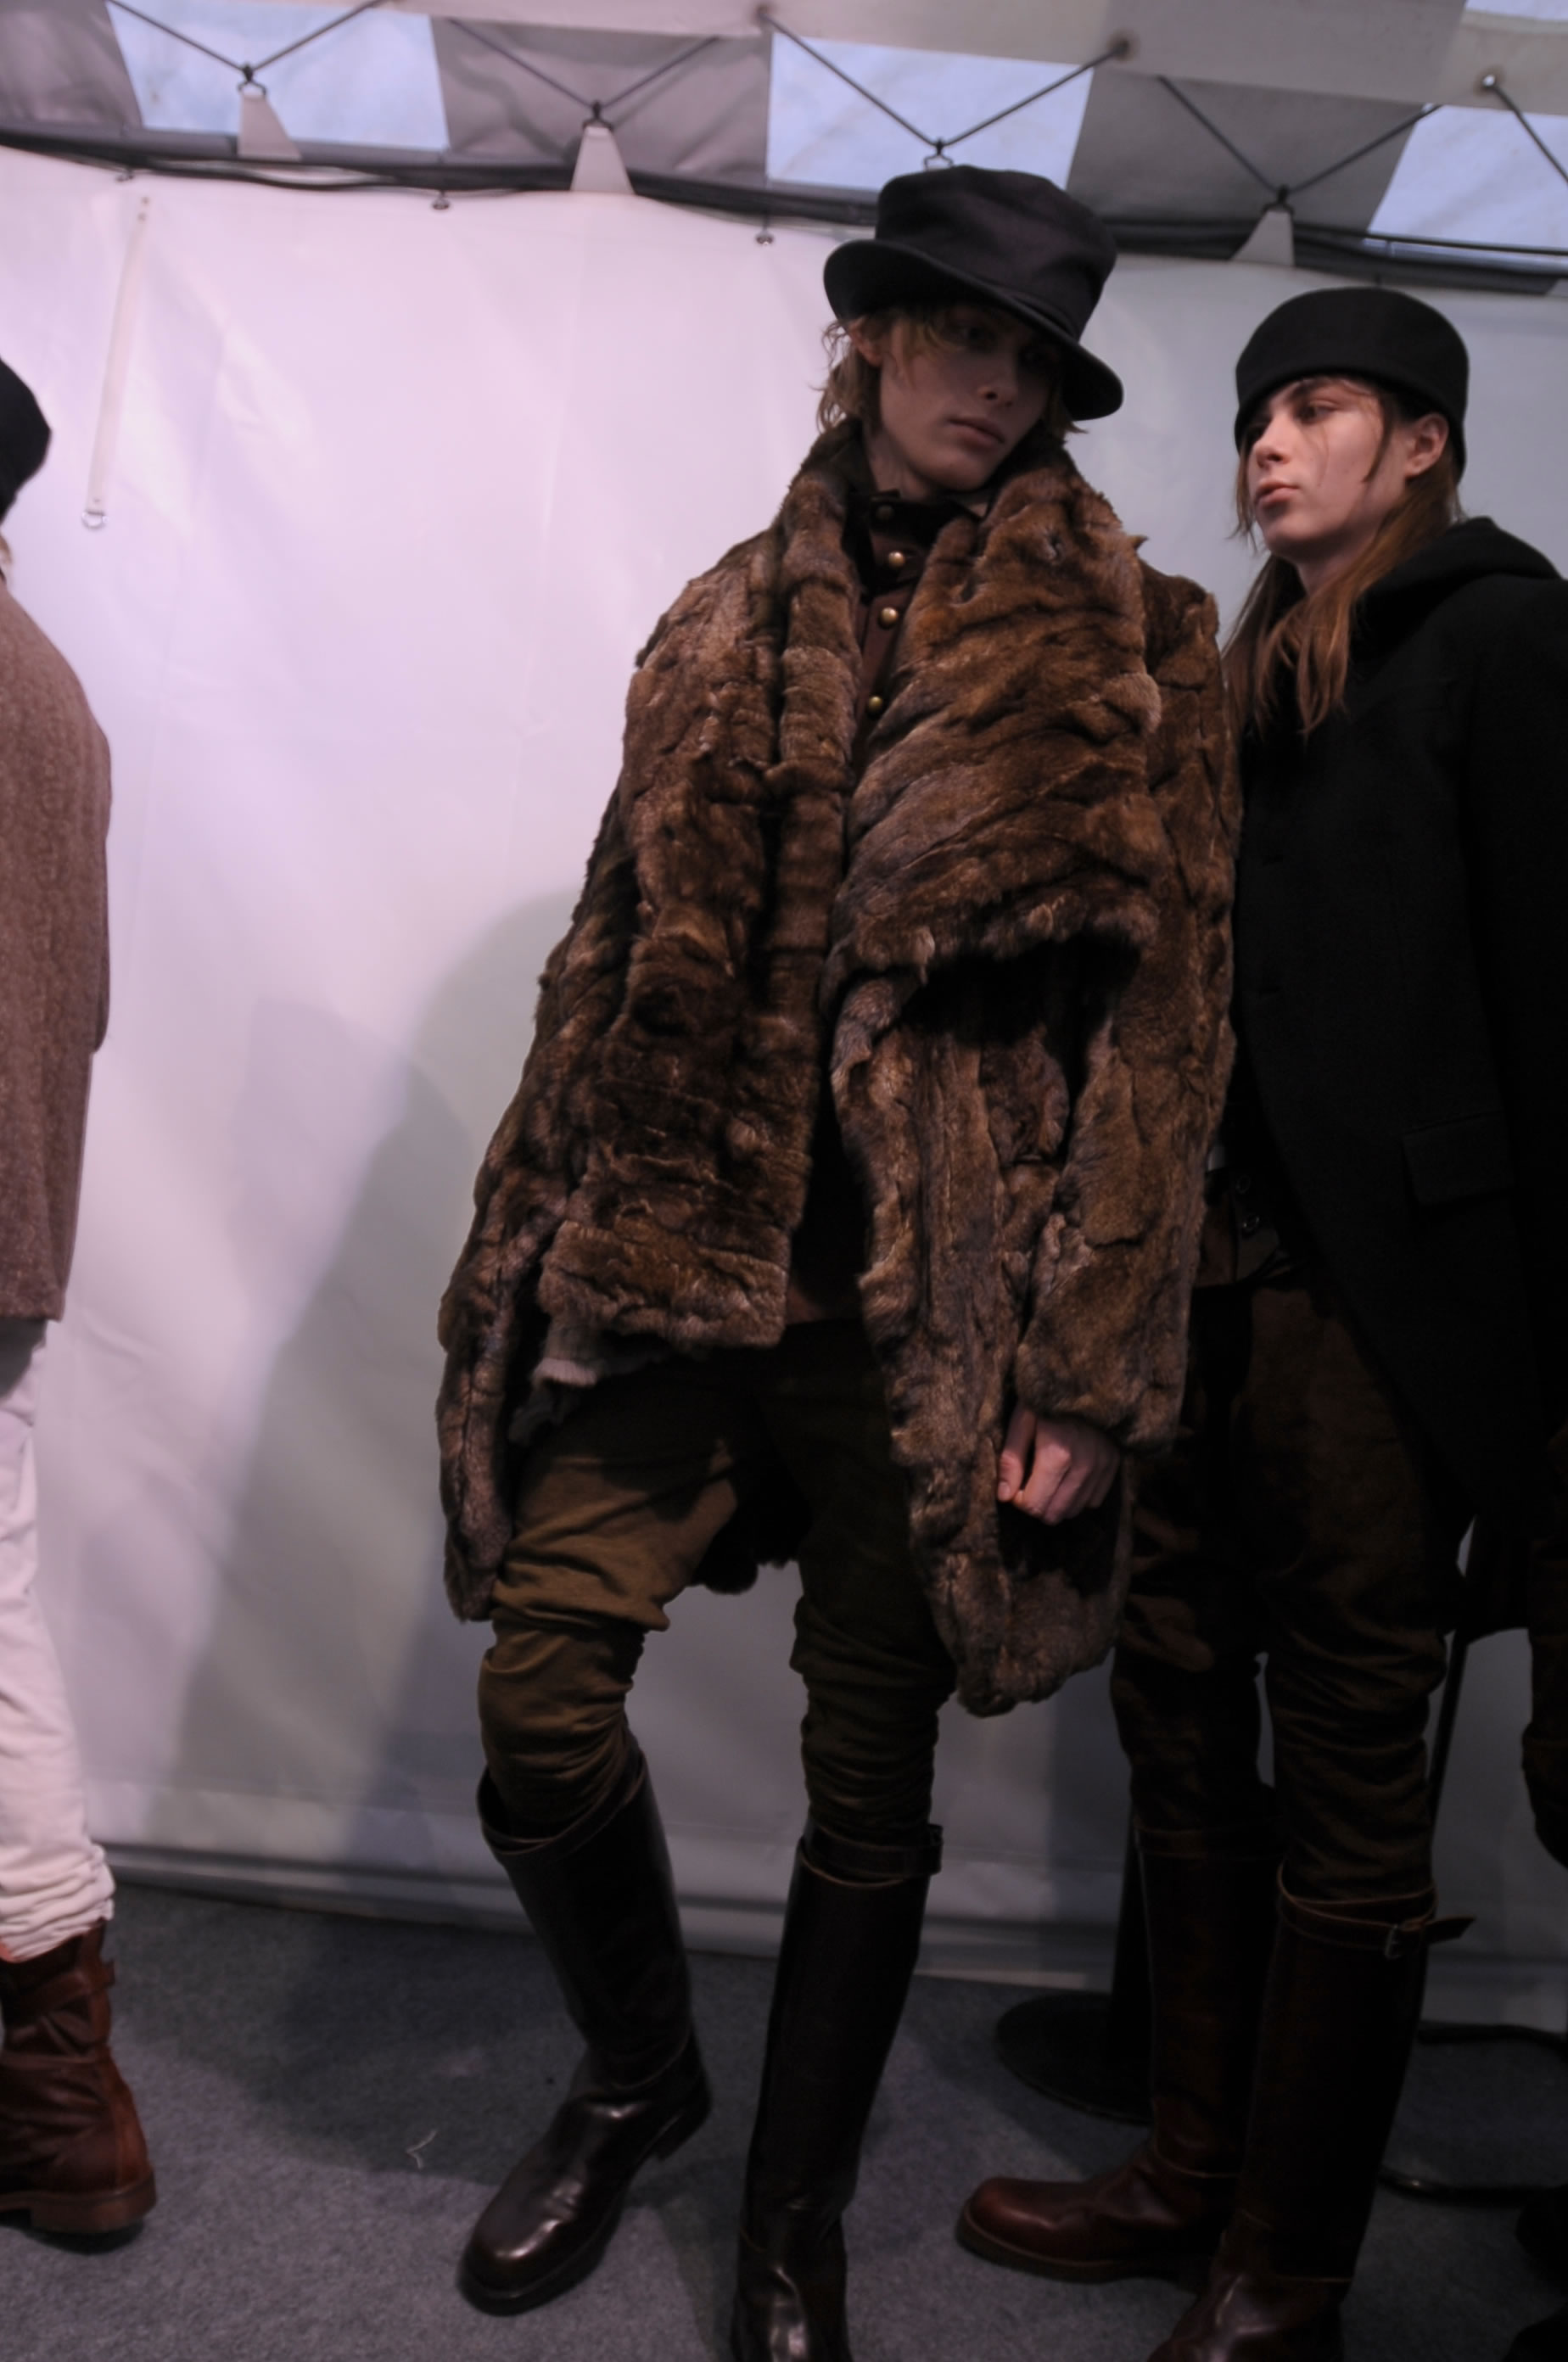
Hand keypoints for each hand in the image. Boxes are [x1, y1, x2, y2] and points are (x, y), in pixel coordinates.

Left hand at [996, 1407, 1120, 1525]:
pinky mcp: (1114, 1466)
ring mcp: (1102, 1467)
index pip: (1034, 1505)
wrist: (1088, 1377)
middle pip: (1054, 1514)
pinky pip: (1093, 1501)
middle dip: (1036, 1504)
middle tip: (1029, 1482)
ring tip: (1048, 1477)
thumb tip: (1004, 1497)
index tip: (1015, 1482)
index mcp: (1057, 1454)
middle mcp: (1084, 1465)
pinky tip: (1067, 1476)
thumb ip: (1011, 1460)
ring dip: (1056, 1501)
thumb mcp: (1022, 1420)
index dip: (1018, 1500)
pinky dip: (1077, 1496)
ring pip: (1073, 1511)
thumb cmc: (1047, 1397)